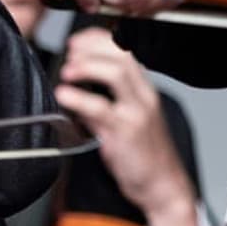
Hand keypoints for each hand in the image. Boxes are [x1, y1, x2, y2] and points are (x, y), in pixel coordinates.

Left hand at [55, 28, 201, 225]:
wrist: (162, 185)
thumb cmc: (141, 153)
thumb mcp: (121, 120)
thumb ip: (100, 103)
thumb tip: (74, 91)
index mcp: (142, 91)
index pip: (125, 52)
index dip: (100, 41)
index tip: (77, 40)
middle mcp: (143, 97)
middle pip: (122, 57)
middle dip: (93, 48)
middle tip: (70, 51)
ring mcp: (137, 113)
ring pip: (118, 75)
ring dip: (88, 67)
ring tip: (67, 71)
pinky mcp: (127, 132)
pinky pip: (102, 110)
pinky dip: (80, 99)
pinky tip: (65, 96)